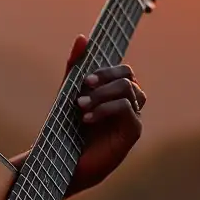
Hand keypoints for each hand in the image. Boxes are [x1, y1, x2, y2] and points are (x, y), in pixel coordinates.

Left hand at [65, 35, 145, 194]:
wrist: (66, 163)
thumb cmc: (68, 128)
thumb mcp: (68, 92)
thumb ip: (75, 66)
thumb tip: (82, 37)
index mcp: (116, 93)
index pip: (124, 70)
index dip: (106, 70)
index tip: (86, 80)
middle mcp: (128, 103)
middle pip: (128, 76)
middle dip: (105, 78)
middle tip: (84, 89)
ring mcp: (133, 118)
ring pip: (129, 89)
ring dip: (102, 95)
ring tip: (81, 107)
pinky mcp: (133, 132)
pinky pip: (127, 108)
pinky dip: (105, 109)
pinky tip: (88, 119)